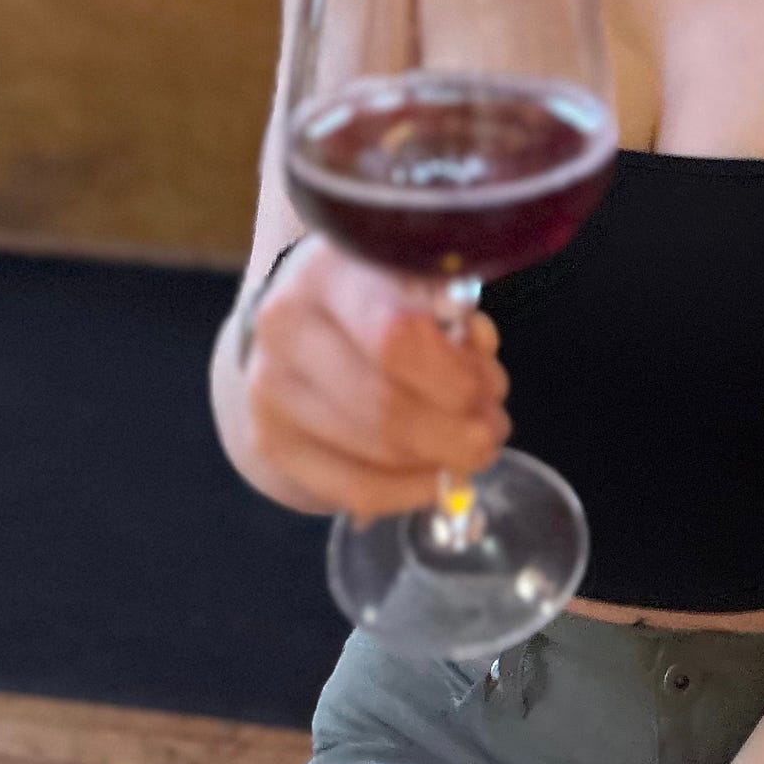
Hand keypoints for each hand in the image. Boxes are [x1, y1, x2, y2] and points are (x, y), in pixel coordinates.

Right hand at [238, 235, 511, 524]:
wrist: (301, 327)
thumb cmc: (376, 298)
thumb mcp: (414, 281)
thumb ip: (452, 311)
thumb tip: (478, 351)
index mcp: (330, 272)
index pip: (396, 336)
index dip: (456, 374)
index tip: (490, 386)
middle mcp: (286, 327)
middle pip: (387, 404)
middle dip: (459, 427)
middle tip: (493, 428)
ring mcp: (270, 389)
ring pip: (377, 451)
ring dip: (442, 459)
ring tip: (470, 445)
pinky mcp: (271, 441)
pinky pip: (357, 489)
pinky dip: (411, 491)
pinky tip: (435, 476)